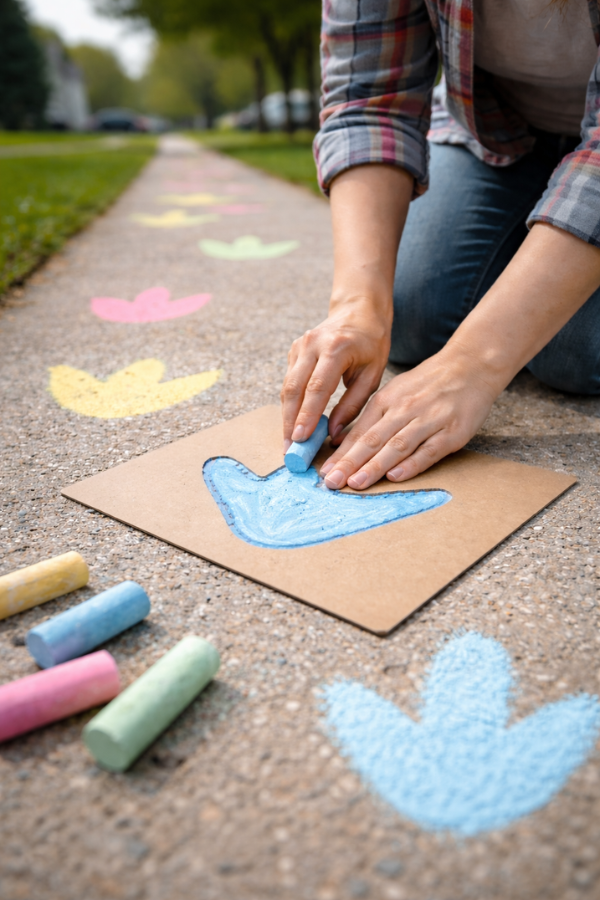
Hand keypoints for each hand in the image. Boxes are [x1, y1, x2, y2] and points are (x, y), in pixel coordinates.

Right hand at [281, 298, 390, 451]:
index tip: (300, 438)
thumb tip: (332, 434)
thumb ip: (353, 405)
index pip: (317, 387)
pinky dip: (290, 404)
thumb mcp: (371, 375)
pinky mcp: (294, 350)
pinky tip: (294, 423)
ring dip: (287, 416)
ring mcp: (300, 346)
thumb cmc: (371, 344)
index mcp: (336, 349)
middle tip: (289, 449)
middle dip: (290, 422)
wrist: (358, 311)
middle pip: (294, 389)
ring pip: (287, 387)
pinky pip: (289, 381)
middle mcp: (313, 345)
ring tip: (289, 442)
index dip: (307, 415)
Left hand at [320, 346, 496, 489]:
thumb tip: (342, 443)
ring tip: (356, 482)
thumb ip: (372, 418)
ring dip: (375, 466)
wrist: (471, 364)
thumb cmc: (429, 383)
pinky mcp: (452, 432)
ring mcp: (429, 420)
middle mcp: (405, 409)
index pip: (360, 431)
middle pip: (373, 439)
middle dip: (350, 463)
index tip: (324, 472)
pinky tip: (395, 476)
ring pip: (397, 446)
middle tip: (331, 482)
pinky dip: (412, 464)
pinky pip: (429, 451)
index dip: (341, 454)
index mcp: (387, 400)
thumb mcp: (395, 392)